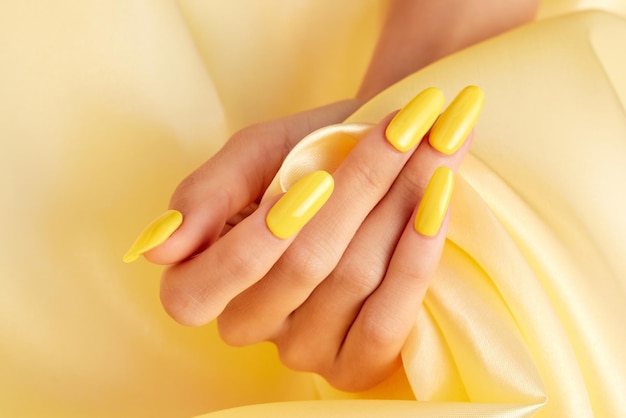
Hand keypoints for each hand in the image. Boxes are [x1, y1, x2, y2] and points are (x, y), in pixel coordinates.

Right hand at [124, 86, 483, 390]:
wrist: (375, 157)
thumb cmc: (309, 153)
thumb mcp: (252, 155)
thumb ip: (206, 193)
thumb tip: (157, 247)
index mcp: (203, 280)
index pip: (197, 292)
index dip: (254, 241)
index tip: (313, 180)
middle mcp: (247, 324)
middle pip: (296, 270)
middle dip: (355, 193)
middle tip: (397, 134)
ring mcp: (302, 350)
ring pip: (348, 284)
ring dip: (396, 207)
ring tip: (428, 151)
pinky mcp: (355, 365)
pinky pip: (386, 323)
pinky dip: (417, 257)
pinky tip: (436, 204)